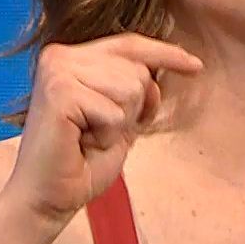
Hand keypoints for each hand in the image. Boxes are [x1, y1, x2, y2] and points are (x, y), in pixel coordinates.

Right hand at [0, 32, 201, 227]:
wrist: (48, 198)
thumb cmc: (81, 163)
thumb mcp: (121, 118)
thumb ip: (139, 89)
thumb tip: (173, 64)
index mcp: (72, 57)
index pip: (129, 45)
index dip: (165, 54)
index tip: (196, 66)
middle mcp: (60, 55)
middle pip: (137, 70)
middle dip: (133, 109)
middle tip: (100, 132)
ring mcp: (57, 70)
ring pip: (130, 88)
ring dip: (119, 124)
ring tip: (90, 137)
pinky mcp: (58, 92)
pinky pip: (114, 112)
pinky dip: (108, 136)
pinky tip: (83, 144)